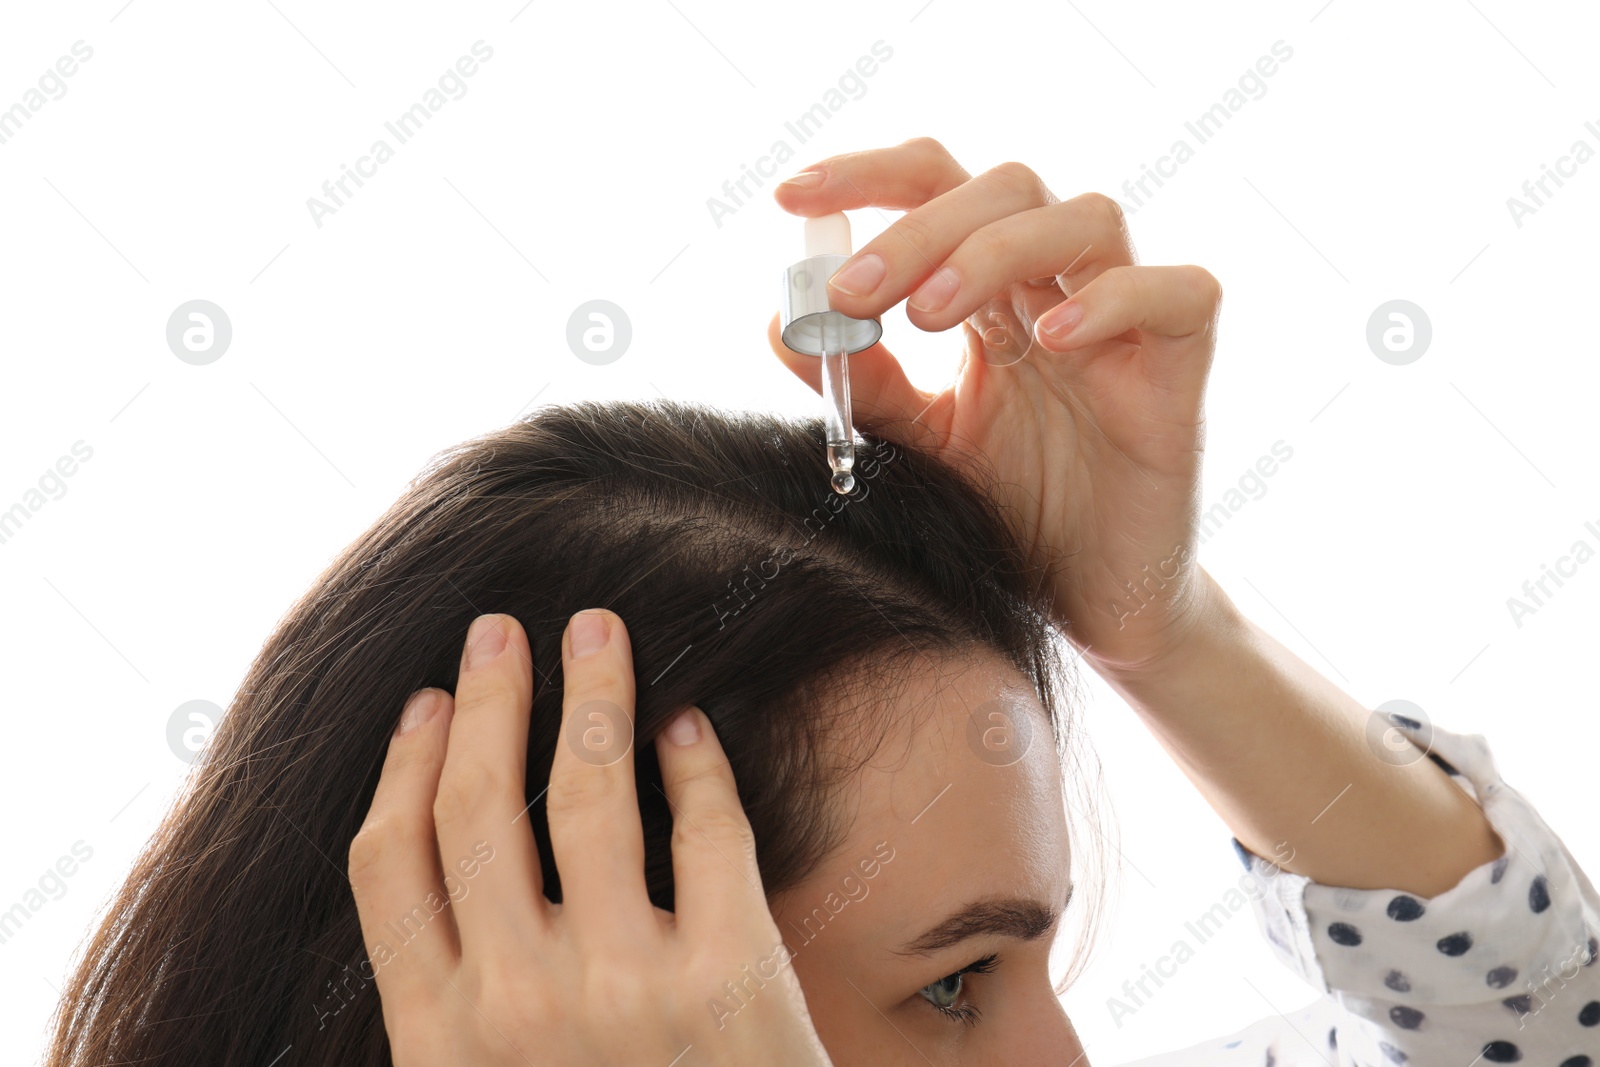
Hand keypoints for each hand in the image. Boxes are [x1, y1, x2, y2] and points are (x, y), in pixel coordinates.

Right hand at [349, 610, 832, 1065]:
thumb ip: (459, 1003)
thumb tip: (443, 854)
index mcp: (440, 1040)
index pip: (390, 863)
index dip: (404, 765)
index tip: (424, 701)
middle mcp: (518, 1005)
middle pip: (479, 804)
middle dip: (487, 697)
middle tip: (500, 629)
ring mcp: (627, 989)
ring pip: (589, 789)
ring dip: (590, 690)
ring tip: (597, 632)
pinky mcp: (734, 978)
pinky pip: (709, 830)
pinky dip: (697, 764)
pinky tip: (687, 726)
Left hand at [769, 137, 1220, 671]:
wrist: (1088, 605)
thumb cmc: (1010, 516)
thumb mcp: (918, 442)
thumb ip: (862, 383)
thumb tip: (784, 324)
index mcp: (991, 290)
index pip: (938, 184)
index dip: (868, 174)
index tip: (787, 200)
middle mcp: (1058, 287)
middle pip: (1006, 189)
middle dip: (917, 227)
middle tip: (852, 291)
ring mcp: (1126, 323)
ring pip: (1089, 218)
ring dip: (996, 250)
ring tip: (928, 316)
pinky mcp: (1179, 371)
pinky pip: (1179, 295)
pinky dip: (1117, 300)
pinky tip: (1055, 340)